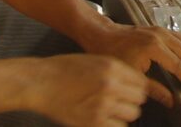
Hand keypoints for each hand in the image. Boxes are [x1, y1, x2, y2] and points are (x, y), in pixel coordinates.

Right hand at [29, 54, 149, 126]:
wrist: (39, 82)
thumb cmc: (62, 70)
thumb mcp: (92, 61)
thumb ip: (114, 71)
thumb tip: (133, 83)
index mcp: (111, 67)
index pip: (141, 82)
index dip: (136, 87)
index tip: (130, 91)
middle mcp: (111, 85)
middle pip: (139, 99)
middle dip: (131, 100)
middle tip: (118, 101)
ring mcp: (103, 104)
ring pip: (132, 114)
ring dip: (123, 113)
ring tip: (108, 109)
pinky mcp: (95, 122)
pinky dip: (113, 124)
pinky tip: (102, 118)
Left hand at [81, 22, 180, 104]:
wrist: (101, 34)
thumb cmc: (111, 52)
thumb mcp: (132, 75)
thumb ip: (153, 89)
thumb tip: (169, 100)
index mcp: (154, 47)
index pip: (179, 66)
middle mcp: (160, 35)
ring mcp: (160, 30)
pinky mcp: (157, 28)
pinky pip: (179, 37)